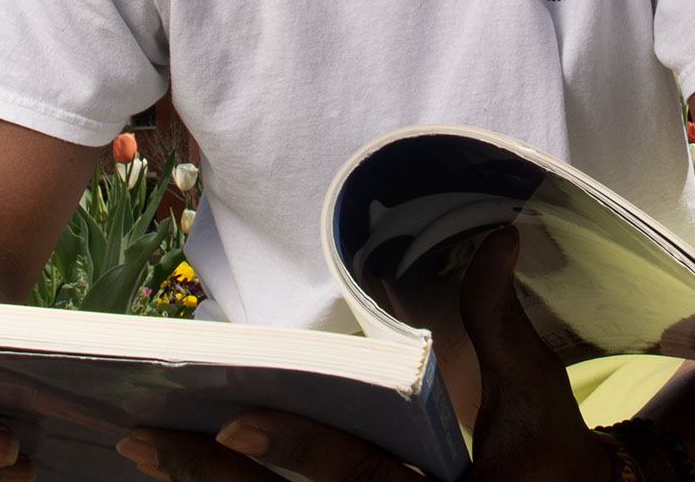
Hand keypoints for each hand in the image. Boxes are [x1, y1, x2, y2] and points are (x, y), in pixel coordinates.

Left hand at [115, 229, 611, 481]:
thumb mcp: (535, 392)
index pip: (355, 477)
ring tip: (145, 449)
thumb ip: (500, 322)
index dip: (299, 450)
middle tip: (143, 437)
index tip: (236, 424)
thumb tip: (498, 237)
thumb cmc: (552, 454)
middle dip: (211, 480)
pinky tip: (187, 470)